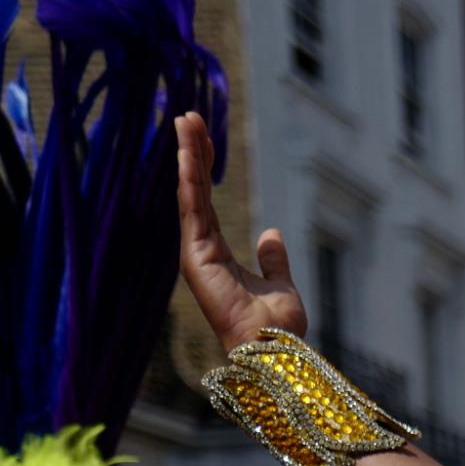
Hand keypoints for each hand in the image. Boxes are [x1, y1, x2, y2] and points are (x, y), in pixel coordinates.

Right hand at [175, 110, 306, 350]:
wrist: (273, 351)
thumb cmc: (277, 328)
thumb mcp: (280, 284)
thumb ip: (273, 259)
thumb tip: (271, 234)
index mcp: (217, 255)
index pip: (207, 202)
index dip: (203, 168)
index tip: (200, 135)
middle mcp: (201, 250)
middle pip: (194, 191)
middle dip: (191, 152)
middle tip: (187, 115)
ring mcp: (196, 252)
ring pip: (191, 193)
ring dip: (187, 156)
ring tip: (184, 120)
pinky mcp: (196, 255)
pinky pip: (192, 208)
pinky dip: (188, 179)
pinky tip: (185, 152)